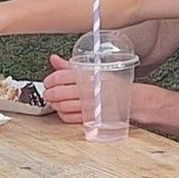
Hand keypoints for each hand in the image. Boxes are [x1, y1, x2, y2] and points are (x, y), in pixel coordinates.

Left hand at [41, 54, 160, 125]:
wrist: (131, 99)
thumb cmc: (113, 84)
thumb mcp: (92, 69)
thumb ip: (70, 66)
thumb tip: (54, 59)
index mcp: (86, 75)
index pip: (59, 77)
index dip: (48, 80)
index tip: (47, 82)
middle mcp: (86, 90)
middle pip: (57, 92)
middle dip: (49, 93)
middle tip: (48, 92)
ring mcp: (87, 105)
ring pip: (61, 106)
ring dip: (54, 105)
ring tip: (55, 101)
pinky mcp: (89, 117)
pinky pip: (69, 118)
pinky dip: (62, 115)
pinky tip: (63, 110)